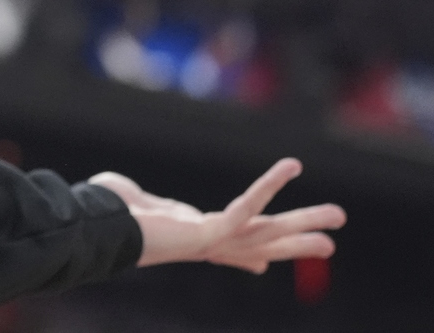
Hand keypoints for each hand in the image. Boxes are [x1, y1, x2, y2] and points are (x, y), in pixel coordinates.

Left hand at [89, 158, 344, 272]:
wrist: (94, 231)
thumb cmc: (100, 215)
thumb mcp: (126, 204)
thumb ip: (130, 197)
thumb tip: (114, 190)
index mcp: (188, 239)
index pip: (227, 250)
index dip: (250, 258)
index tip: (265, 266)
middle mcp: (205, 245)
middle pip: (260, 245)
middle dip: (295, 243)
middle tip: (329, 244)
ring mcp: (212, 243)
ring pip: (268, 232)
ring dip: (304, 223)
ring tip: (338, 217)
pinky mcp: (211, 234)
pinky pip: (247, 206)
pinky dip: (269, 183)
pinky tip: (292, 166)